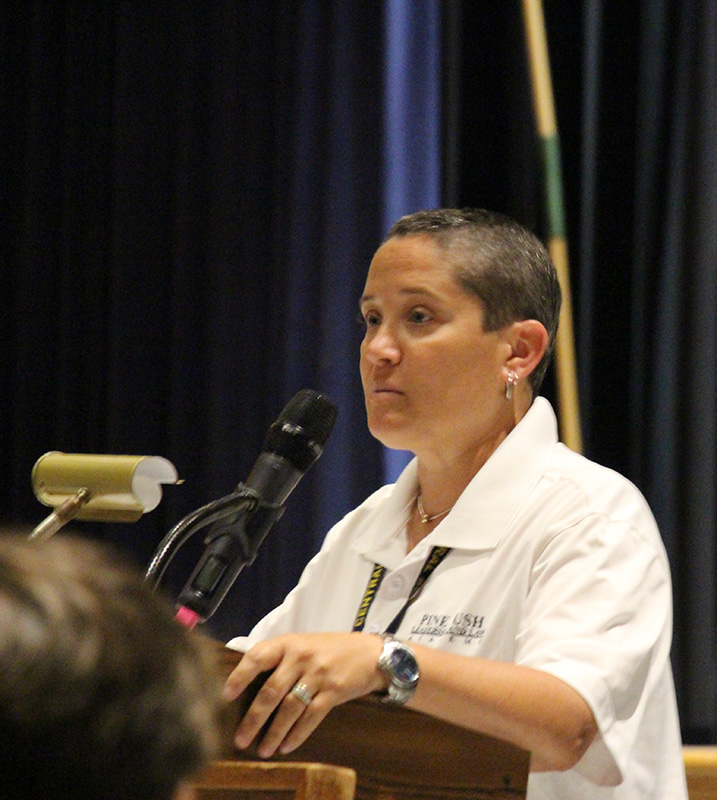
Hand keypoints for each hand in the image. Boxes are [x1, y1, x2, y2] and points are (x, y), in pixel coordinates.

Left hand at [223, 632, 385, 757]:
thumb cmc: (330, 649)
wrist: (370, 653)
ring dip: (274, 733)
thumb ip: (279, 658)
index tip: (225, 696)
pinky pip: (310, 717)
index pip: (257, 656)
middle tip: (240, 739)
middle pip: (271, 690)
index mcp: (288, 643)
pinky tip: (287, 746)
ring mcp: (318, 674)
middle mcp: (301, 656)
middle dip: (253, 718)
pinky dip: (297, 734)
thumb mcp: (302, 644)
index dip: (239, 676)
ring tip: (263, 750)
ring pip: (289, 708)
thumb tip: (247, 684)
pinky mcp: (333, 691)